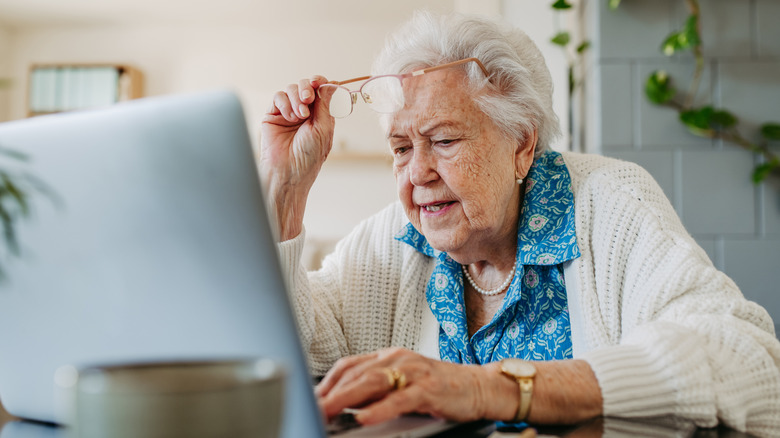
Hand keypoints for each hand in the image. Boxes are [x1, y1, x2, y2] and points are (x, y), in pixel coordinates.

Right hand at [259, 76, 335, 239]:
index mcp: (321, 115)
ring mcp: (288, 112)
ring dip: (297, 98)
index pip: (322, 90)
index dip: (322, 82)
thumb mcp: (324, 129)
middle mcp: (305, 112)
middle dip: (308, 87)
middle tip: (308, 98)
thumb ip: (326, 105)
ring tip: (300, 115)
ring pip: (292, 89)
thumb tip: (331, 83)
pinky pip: (278, 97)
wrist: (286, 171)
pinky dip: (285, 104)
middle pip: (307, 85)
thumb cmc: (308, 157)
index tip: (319, 82)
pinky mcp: (273, 115)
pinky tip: (289, 117)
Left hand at [316, 348, 501, 424]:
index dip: (327, 382)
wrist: (478, 386)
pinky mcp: (430, 388)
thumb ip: (376, 389)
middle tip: (311, 408)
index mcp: (388, 356)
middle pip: (356, 373)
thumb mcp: (403, 383)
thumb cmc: (439, 388)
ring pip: (373, 382)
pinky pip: (400, 398)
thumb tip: (343, 405)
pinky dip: (380, 408)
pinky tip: (365, 418)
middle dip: (330, 392)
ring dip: (346, 398)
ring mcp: (414, 372)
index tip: (311, 399)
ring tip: (328, 411)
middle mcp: (398, 359)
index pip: (349, 365)